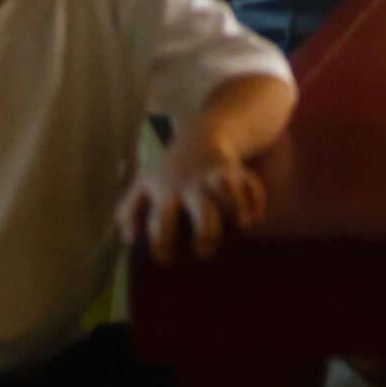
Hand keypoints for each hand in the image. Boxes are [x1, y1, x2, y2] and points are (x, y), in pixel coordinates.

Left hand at [118, 131, 265, 264]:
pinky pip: (251, 184)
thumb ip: (130, 211)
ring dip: (237, 208)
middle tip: (205, 250)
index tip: (167, 258)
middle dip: (207, 234)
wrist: (200, 128)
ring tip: (243, 226)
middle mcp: (192, 186)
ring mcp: (216, 177)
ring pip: (229, 191)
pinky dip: (256, 201)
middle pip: (201, 212)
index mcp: (167, 193)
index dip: (163, 244)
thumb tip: (129, 240)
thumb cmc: (168, 164)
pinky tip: (256, 219)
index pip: (162, 223)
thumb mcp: (143, 182)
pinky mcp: (237, 171)